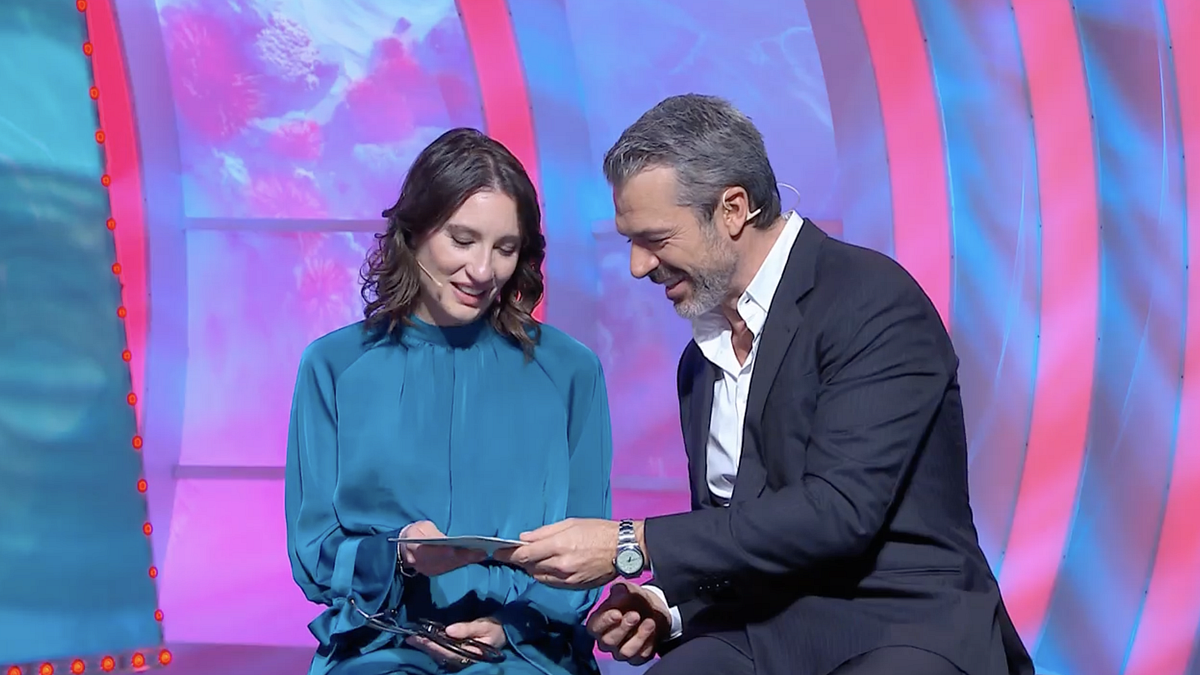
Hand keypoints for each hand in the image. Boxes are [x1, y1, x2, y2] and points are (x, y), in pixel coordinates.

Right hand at [399, 521, 485, 576]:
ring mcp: (427, 570)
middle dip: (462, 556)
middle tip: (480, 552)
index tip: (455, 549)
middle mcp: (421, 562)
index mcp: (414, 547)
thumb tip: (445, 540)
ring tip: (481, 554)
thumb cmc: (415, 533)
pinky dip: (462, 563)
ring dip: (466, 561)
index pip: (428, 550)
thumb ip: (432, 534)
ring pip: (449, 566)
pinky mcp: (433, 573)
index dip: (442, 551)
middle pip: (444, 560)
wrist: (403, 550)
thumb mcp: (420, 527)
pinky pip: (450, 568)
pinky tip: (474, 558)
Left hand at [406, 617, 505, 670]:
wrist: (504, 633)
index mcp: (470, 654)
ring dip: (426, 647)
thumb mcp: (484, 626)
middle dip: (425, 646)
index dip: (433, 646)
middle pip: (440, 654)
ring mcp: (460, 657)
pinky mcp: (458, 653)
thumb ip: (467, 628)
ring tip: (412, 639)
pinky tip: (423, 641)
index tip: (420, 638)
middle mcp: (463, 659)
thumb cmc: (495, 630)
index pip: (448, 651)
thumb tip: (448, 629)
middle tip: (410, 638)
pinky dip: (432, 647)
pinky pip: (443, 652)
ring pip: (440, 655)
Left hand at [494, 518, 623, 588]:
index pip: (524, 554)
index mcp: (558, 546)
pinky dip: (545, 575)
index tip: (496, 552)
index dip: (507, 554)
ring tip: (532, 559)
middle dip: (519, 560)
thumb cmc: (597, 530)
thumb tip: (524, 538)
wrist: (622, 549)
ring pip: (538, 576)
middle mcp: (560, 565)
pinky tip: (548, 567)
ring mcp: (567, 578)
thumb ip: (544, 532)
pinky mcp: (573, 587)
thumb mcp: (570, 523)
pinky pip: (551, 583)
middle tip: (513, 554)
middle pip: (528, 566)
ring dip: (531, 568)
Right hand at [587, 582, 669, 664]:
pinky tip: (654, 631)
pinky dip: (649, 643)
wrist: (652, 609)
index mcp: (599, 624)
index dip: (605, 622)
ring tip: (650, 622)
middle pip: (608, 642)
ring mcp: (621, 651)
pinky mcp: (637, 658)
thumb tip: (619, 591)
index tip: (617, 613)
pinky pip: (642, 656)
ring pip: (625, 652)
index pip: (594, 627)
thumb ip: (621, 590)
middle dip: (623, 628)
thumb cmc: (634, 600)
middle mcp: (607, 641)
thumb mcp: (627, 590)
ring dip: (639, 637)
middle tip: (635, 615)